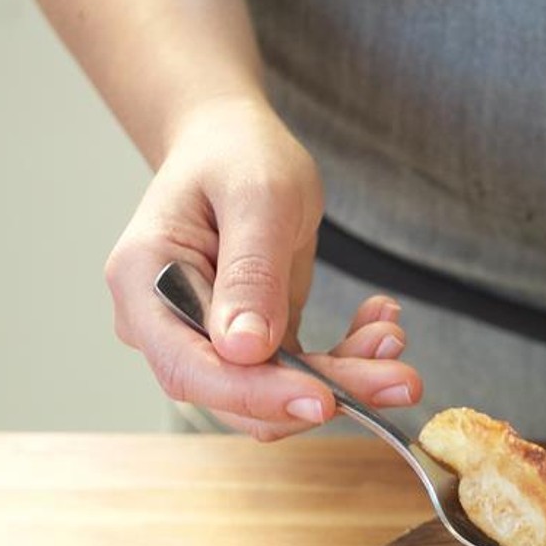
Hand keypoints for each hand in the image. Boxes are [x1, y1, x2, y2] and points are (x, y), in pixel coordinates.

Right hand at [104, 96, 420, 439]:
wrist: (237, 147)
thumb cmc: (236, 156)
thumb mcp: (256, 199)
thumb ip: (250, 273)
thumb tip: (245, 350)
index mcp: (144, 286)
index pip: (192, 368)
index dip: (257, 394)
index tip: (325, 399)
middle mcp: (166, 328)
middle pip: (240, 394)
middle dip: (324, 391)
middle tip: (402, 377)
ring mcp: (207, 343)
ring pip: (277, 395)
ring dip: (346, 379)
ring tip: (392, 336)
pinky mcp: (250, 349)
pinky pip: (299, 377)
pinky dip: (346, 361)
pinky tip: (379, 325)